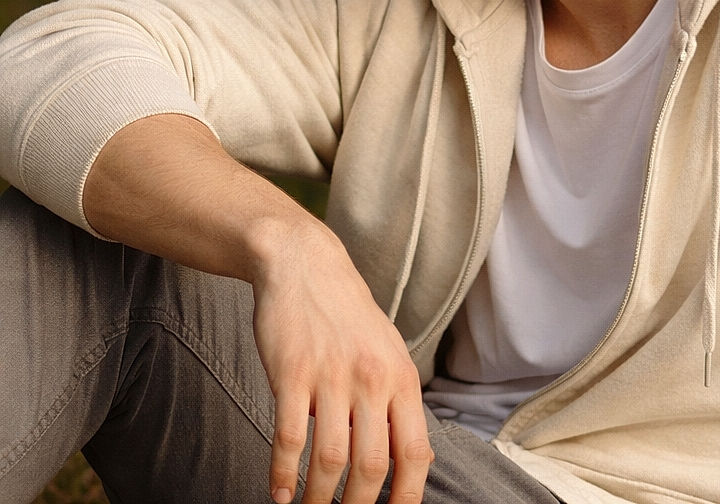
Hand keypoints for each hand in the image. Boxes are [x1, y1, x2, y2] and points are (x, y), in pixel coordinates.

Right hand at [251, 218, 433, 503]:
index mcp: (402, 377)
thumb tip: (410, 460)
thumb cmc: (347, 314)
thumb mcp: (387, 350)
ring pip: (331, 460)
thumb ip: (397, 400)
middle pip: (372, 467)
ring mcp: (332, 375)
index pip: (415, 453)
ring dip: (318, 499)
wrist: (304, 264)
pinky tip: (279, 493)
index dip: (406, 499)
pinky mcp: (292, 373)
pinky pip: (289, 438)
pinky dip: (283, 474)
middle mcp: (372, 378)